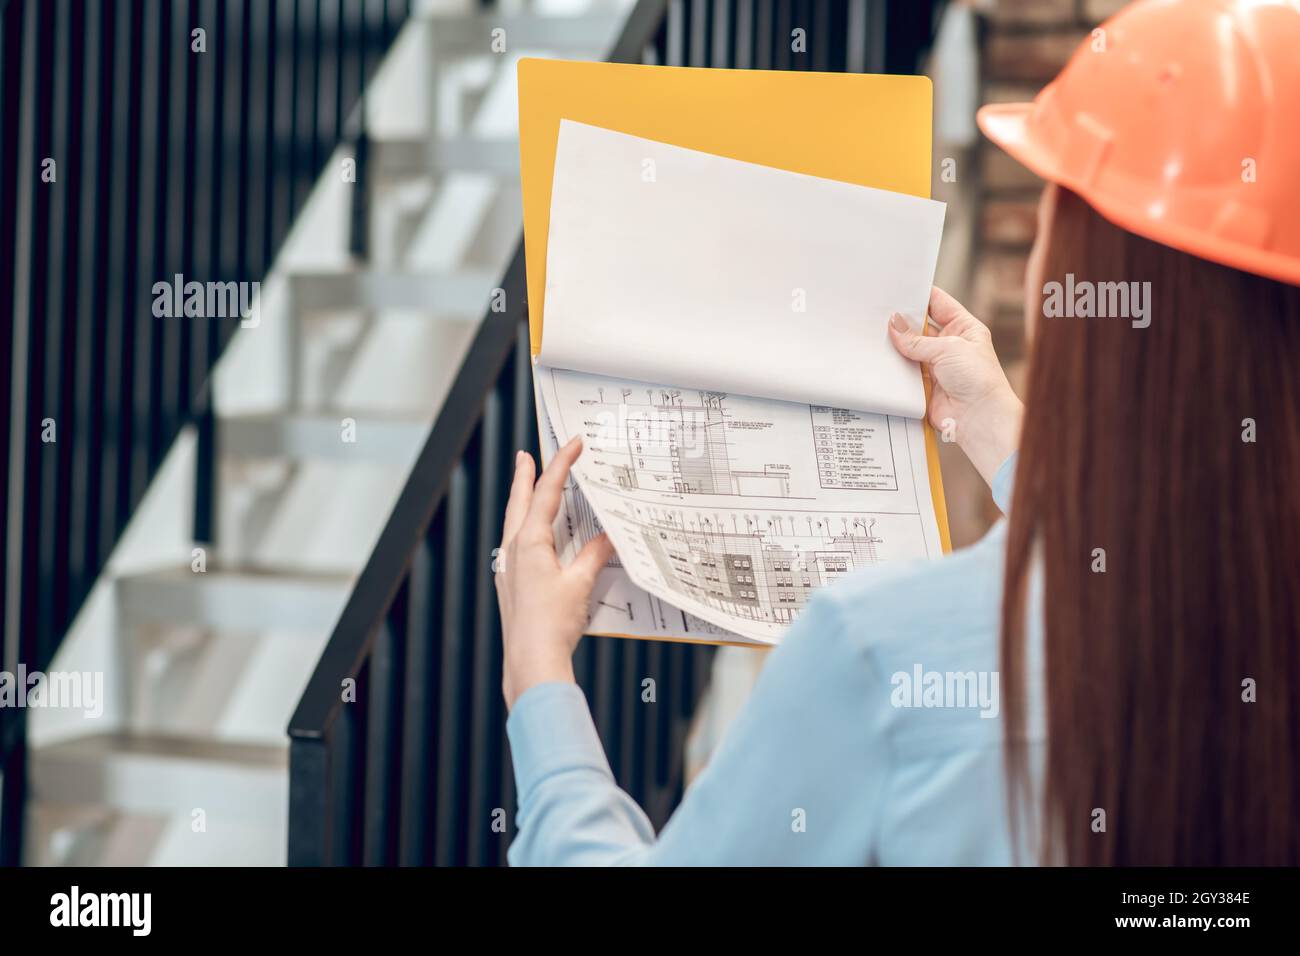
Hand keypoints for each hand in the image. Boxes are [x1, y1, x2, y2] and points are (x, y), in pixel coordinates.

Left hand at [496, 437, 614, 709]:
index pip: (547, 493)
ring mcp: (509, 569)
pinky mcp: (511, 585)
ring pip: (514, 523)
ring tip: (527, 487)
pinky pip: (516, 546)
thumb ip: (593, 555)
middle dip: (524, 477)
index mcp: (529, 542)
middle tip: (524, 455)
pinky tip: (533, 538)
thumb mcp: (580, 584)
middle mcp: (513, 551)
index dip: (561, 465)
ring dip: (522, 502)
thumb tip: (607, 537)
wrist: (531, 662)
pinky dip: (525, 529)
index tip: (573, 444)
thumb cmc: (552, 625)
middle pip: (519, 502)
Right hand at [889, 287, 1023, 485]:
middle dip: (903, 320)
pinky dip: (894, 365)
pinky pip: (905, 370)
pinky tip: (879, 356)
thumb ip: (916, 339)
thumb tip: (893, 323)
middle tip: (880, 311)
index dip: (920, 294)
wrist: (978, 418)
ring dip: (896, 343)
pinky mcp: (924, 383)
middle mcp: (950, 344)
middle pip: (921, 326)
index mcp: (964, 328)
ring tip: (874, 331)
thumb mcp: (948, 348)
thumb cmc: (978, 379)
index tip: (898, 288)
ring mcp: (936, 364)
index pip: (939, 303)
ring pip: (910, 348)